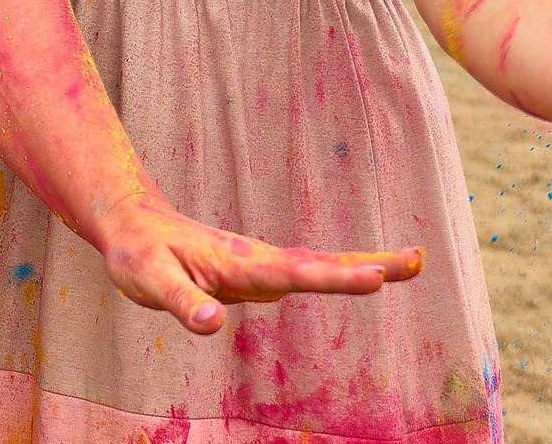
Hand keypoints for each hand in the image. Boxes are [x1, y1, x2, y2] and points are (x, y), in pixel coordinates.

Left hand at [90, 192, 421, 333]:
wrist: (132, 224)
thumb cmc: (139, 253)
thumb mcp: (148, 280)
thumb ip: (183, 304)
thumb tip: (215, 326)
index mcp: (238, 262)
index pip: (293, 273)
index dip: (334, 279)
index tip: (376, 277)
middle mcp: (257, 260)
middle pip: (321, 263)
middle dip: (370, 263)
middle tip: (418, 261)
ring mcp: (261, 265)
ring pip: (320, 265)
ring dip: (365, 264)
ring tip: (412, 263)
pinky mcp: (259, 272)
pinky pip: (307, 272)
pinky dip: (340, 271)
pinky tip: (364, 274)